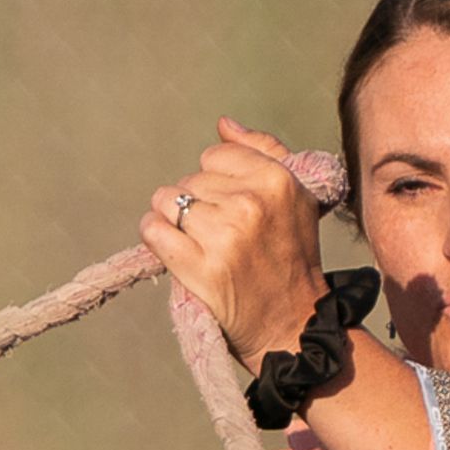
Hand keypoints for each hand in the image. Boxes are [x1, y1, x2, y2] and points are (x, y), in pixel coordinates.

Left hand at [142, 119, 328, 358]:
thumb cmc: (291, 260)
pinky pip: (153, 230)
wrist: (294, 326)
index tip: (234, 210)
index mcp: (278, 180)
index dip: (218, 182)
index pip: (214, 156)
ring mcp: (226, 237)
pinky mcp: (202, 269)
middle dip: (197, 204)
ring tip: (199, 244)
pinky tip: (176, 252)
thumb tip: (223, 124)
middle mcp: (252, 204)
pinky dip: (155, 238)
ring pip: (166, 201)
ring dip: (173, 221)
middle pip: (189, 179)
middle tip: (222, 237)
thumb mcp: (296, 199)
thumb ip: (263, 152)